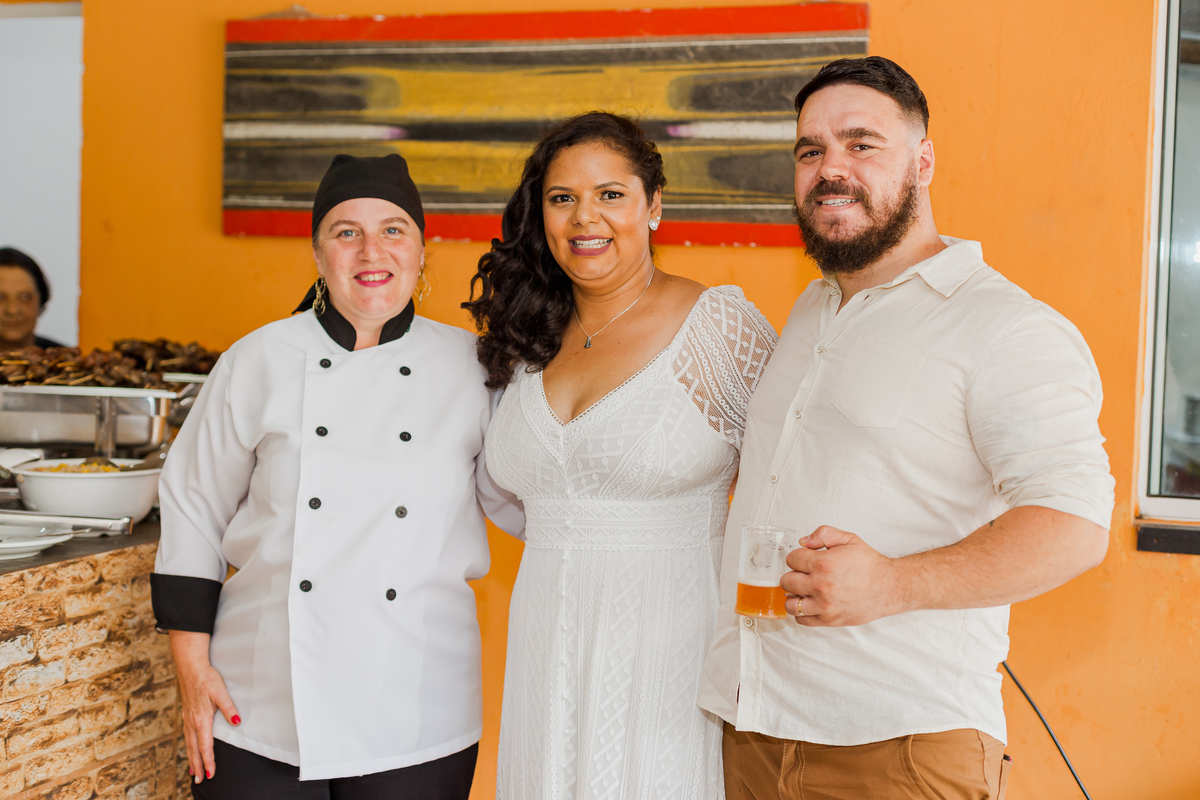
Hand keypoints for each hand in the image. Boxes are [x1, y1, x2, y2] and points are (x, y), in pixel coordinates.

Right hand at [169, 631, 240, 783]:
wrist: (190, 668)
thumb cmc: (207, 679)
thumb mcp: (221, 692)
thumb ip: (229, 708)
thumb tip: (237, 721)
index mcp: (201, 719)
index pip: (205, 746)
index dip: (208, 761)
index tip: (211, 774)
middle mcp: (192, 722)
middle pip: (194, 749)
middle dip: (198, 765)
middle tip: (200, 781)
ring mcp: (187, 719)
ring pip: (189, 744)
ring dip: (192, 759)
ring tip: (194, 772)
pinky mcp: (186, 715)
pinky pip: (187, 736)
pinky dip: (188, 747)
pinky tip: (190, 749)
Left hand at [780, 526, 905, 626]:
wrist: (889, 587)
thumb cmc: (870, 564)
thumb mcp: (849, 539)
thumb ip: (823, 534)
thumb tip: (803, 542)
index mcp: (823, 564)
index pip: (791, 559)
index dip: (798, 557)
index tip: (806, 560)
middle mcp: (821, 586)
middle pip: (786, 581)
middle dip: (794, 575)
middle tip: (805, 575)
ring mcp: (824, 605)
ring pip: (790, 604)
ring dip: (794, 596)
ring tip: (804, 592)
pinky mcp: (829, 620)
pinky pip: (801, 620)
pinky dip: (802, 613)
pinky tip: (811, 604)